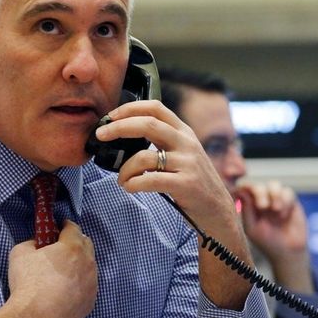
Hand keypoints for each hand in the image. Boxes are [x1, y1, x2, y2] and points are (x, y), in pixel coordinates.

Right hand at [0, 221, 96, 317]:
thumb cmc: (28, 285)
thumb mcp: (20, 253)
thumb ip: (31, 242)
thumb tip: (37, 243)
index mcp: (72, 247)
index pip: (73, 228)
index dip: (64, 226)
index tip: (59, 228)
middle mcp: (87, 262)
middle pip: (86, 243)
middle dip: (74, 242)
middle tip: (60, 248)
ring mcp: (92, 281)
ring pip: (89, 265)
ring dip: (79, 263)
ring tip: (62, 271)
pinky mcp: (91, 298)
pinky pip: (88, 284)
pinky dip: (80, 282)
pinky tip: (66, 287)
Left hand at [94, 100, 252, 308]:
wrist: (217, 209)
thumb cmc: (193, 182)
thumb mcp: (184, 153)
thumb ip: (163, 140)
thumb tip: (126, 130)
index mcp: (184, 132)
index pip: (156, 107)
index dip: (130, 108)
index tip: (111, 116)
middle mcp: (187, 143)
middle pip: (147, 124)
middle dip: (118, 128)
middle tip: (100, 135)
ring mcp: (187, 163)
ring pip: (144, 157)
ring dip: (124, 169)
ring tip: (121, 179)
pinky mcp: (186, 184)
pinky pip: (150, 180)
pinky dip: (133, 184)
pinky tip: (130, 187)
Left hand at [236, 180, 314, 293]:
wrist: (288, 252)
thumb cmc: (267, 242)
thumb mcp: (252, 228)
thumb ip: (247, 209)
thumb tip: (241, 191)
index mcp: (250, 205)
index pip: (245, 190)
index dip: (245, 187)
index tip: (245, 191)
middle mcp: (263, 200)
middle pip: (259, 186)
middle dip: (260, 193)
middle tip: (263, 207)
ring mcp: (277, 200)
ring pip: (274, 185)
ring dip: (274, 195)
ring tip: (275, 210)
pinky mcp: (291, 202)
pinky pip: (288, 192)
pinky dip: (285, 201)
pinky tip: (283, 215)